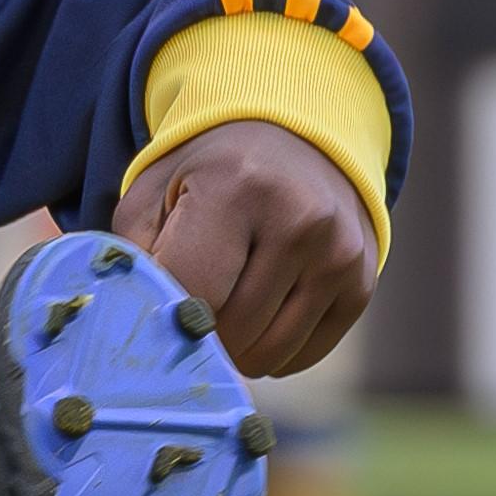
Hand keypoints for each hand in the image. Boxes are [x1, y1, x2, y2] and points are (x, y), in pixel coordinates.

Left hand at [119, 121, 383, 379]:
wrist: (296, 138)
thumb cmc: (211, 172)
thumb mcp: (155, 192)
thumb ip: (135, 258)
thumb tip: (136, 332)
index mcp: (237, 189)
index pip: (193, 297)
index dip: (167, 316)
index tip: (156, 308)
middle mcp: (300, 221)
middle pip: (230, 332)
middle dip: (200, 333)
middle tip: (191, 305)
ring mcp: (338, 255)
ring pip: (266, 355)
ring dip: (235, 350)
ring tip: (225, 307)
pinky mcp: (360, 284)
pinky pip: (301, 357)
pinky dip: (271, 351)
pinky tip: (261, 313)